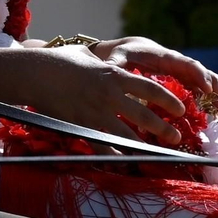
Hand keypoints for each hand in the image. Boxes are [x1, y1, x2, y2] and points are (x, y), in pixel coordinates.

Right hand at [26, 44, 190, 146]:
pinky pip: (102, 145)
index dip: (168, 100)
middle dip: (163, 128)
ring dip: (143, 146)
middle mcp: (110, 95)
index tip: (181, 109)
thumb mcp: (87, 55)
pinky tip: (122, 162)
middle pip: (144, 115)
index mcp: (115, 75)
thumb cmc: (60, 60)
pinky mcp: (82, 126)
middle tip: (175, 137)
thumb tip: (108, 59)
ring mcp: (96, 112)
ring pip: (127, 134)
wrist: (36, 73)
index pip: (150, 88)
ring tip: (154, 154)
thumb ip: (103, 61)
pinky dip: (113, 155)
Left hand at [93, 36, 217, 130]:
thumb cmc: (124, 55)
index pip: (189, 65)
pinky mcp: (187, 92)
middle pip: (208, 79)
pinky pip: (206, 101)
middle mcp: (183, 69)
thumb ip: (116, 64)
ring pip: (212, 92)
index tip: (207, 89)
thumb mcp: (118, 59)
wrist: (127, 54)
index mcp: (169, 59)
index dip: (200, 76)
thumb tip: (110, 68)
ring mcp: (187, 81)